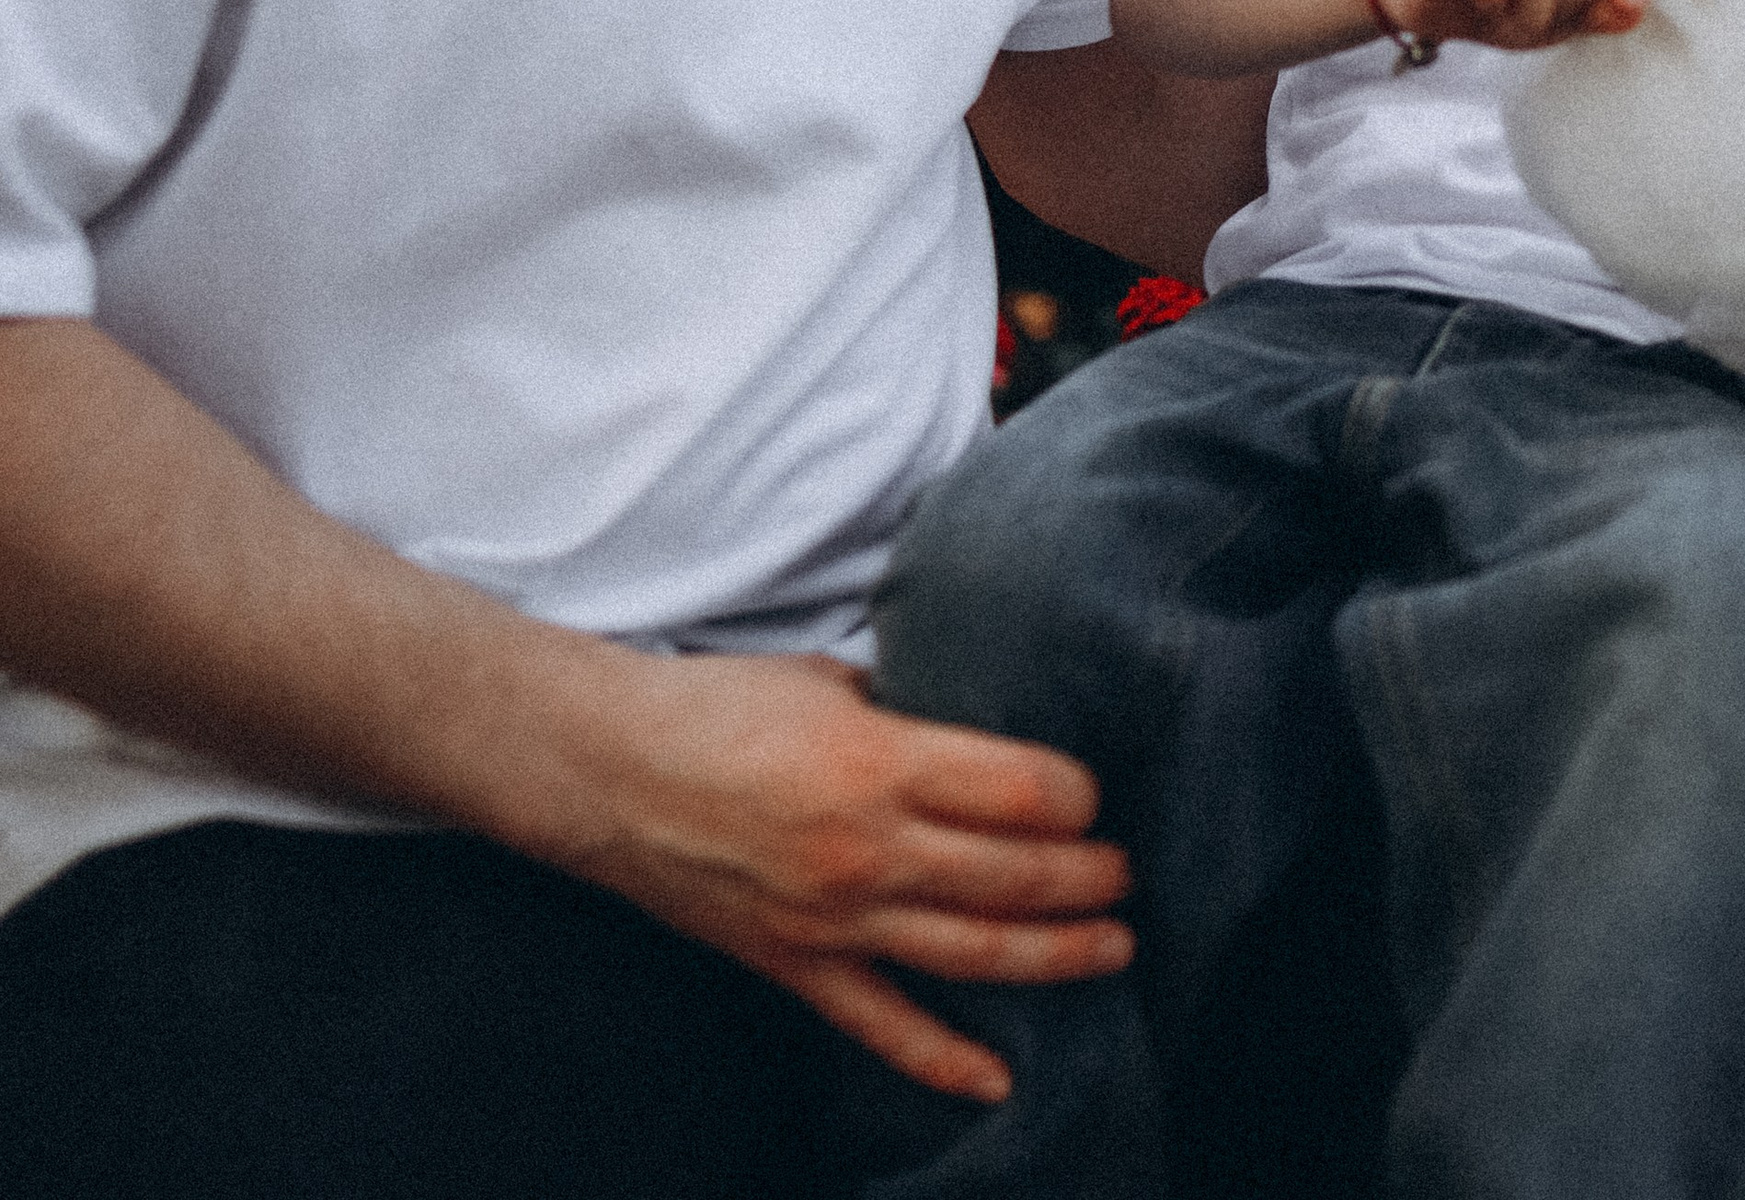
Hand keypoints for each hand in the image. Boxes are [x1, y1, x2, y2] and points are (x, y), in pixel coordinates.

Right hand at [574, 650, 1132, 1102]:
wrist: (605, 770)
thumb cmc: (715, 706)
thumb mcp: (828, 678)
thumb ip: (908, 710)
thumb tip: (977, 727)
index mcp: (878, 761)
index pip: (1020, 791)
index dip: (1078, 795)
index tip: (1096, 791)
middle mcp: (866, 850)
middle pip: (1014, 876)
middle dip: (1088, 876)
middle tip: (1126, 869)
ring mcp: (832, 920)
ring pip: (972, 955)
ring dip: (1056, 955)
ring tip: (1113, 945)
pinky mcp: (795, 966)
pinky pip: (883, 1026)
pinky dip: (944, 1061)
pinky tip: (998, 1080)